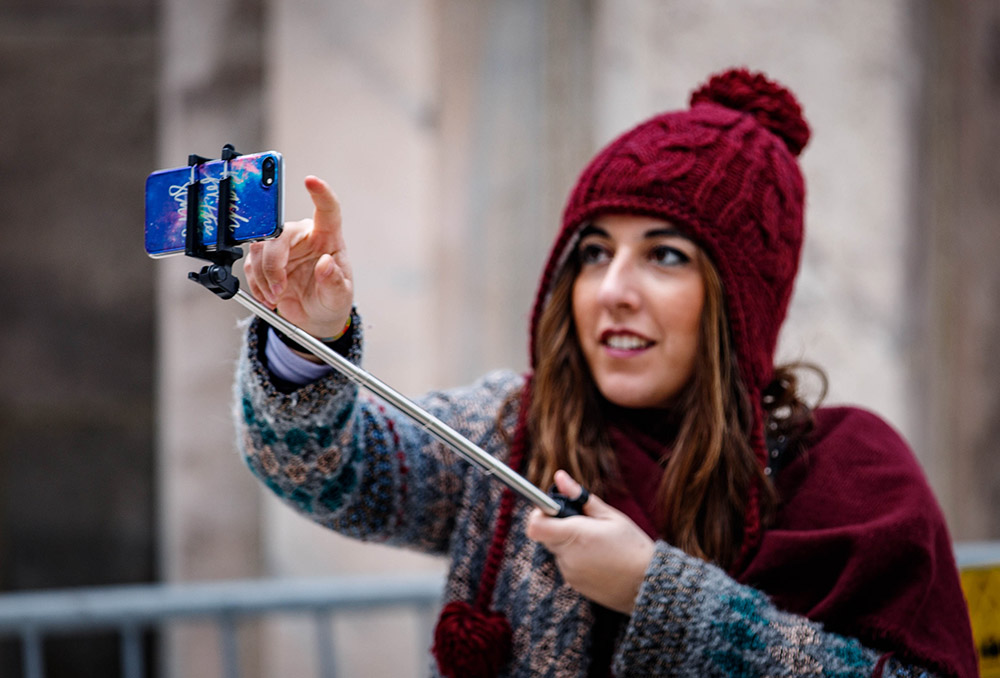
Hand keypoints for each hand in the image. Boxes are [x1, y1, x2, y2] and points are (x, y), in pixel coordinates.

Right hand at [244, 176, 352, 339]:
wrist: (315, 317)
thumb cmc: (331, 299)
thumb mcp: (339, 296)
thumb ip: (334, 282)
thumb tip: (326, 264)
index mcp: (327, 237)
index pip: (327, 209)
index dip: (320, 193)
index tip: (311, 181)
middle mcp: (304, 235)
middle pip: (279, 233)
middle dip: (273, 264)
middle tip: (279, 289)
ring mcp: (283, 246)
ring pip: (260, 248)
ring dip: (264, 277)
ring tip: (276, 297)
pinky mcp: (265, 259)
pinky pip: (251, 264)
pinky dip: (256, 284)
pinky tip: (268, 296)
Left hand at [525, 471, 654, 614]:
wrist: (648, 584)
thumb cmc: (632, 545)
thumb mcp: (609, 515)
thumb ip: (580, 496)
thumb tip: (560, 477)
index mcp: (575, 535)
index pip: (535, 525)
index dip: (539, 514)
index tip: (553, 509)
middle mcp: (568, 556)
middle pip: (545, 536)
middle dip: (558, 526)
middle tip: (583, 524)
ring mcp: (569, 573)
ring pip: (557, 551)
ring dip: (568, 544)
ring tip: (596, 544)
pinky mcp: (574, 585)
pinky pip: (566, 565)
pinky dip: (576, 559)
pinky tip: (599, 559)